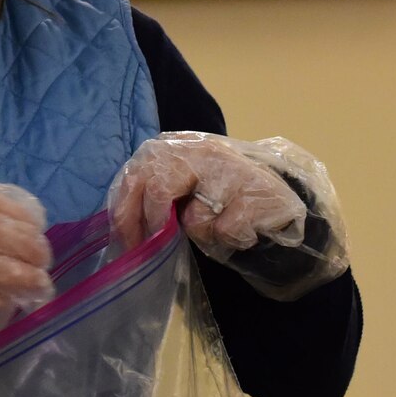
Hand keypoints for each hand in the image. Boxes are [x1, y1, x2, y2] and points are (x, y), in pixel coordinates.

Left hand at [109, 133, 305, 254]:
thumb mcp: (180, 188)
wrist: (274, 197)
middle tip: (154, 249)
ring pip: (194, 219)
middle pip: (158, 191)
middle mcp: (199, 150)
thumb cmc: (216, 197)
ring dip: (201, 234)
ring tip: (216, 226)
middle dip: (154, 227)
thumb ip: (150, 196)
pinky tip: (242, 227)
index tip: (127, 244)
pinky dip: (229, 238)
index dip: (126, 214)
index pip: (135, 177)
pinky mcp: (255, 192)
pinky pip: (225, 230)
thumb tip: (121, 231)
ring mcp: (230, 168)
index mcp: (173, 147)